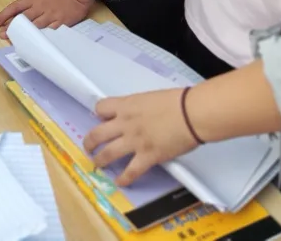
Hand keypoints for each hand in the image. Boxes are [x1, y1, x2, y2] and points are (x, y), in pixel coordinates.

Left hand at [0, 0, 92, 39]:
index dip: (4, 15)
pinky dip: (41, 37)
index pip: (15, 6)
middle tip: (2, 35)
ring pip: (35, 26)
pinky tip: (35, 43)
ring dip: (25, 34)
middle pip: (23, 18)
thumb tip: (14, 12)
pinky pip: (49, 31)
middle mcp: (40, 7)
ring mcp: (50, 16)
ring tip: (15, 40)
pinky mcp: (60, 23)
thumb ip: (26, 1)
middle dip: (11, 27)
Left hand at [83, 88, 198, 185]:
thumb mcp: (149, 98)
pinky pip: (130, 171)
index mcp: (126, 106)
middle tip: (89, 147)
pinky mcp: (147, 157)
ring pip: (108, 154)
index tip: (101, 120)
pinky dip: (123, 179)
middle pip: (97, 134)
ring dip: (100, 160)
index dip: (99, 115)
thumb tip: (139, 115)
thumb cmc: (177, 101)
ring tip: (97, 164)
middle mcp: (124, 123)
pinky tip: (119, 182)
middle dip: (89, 142)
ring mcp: (134, 141)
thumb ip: (138, 107)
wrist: (191, 114)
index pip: (101, 108)